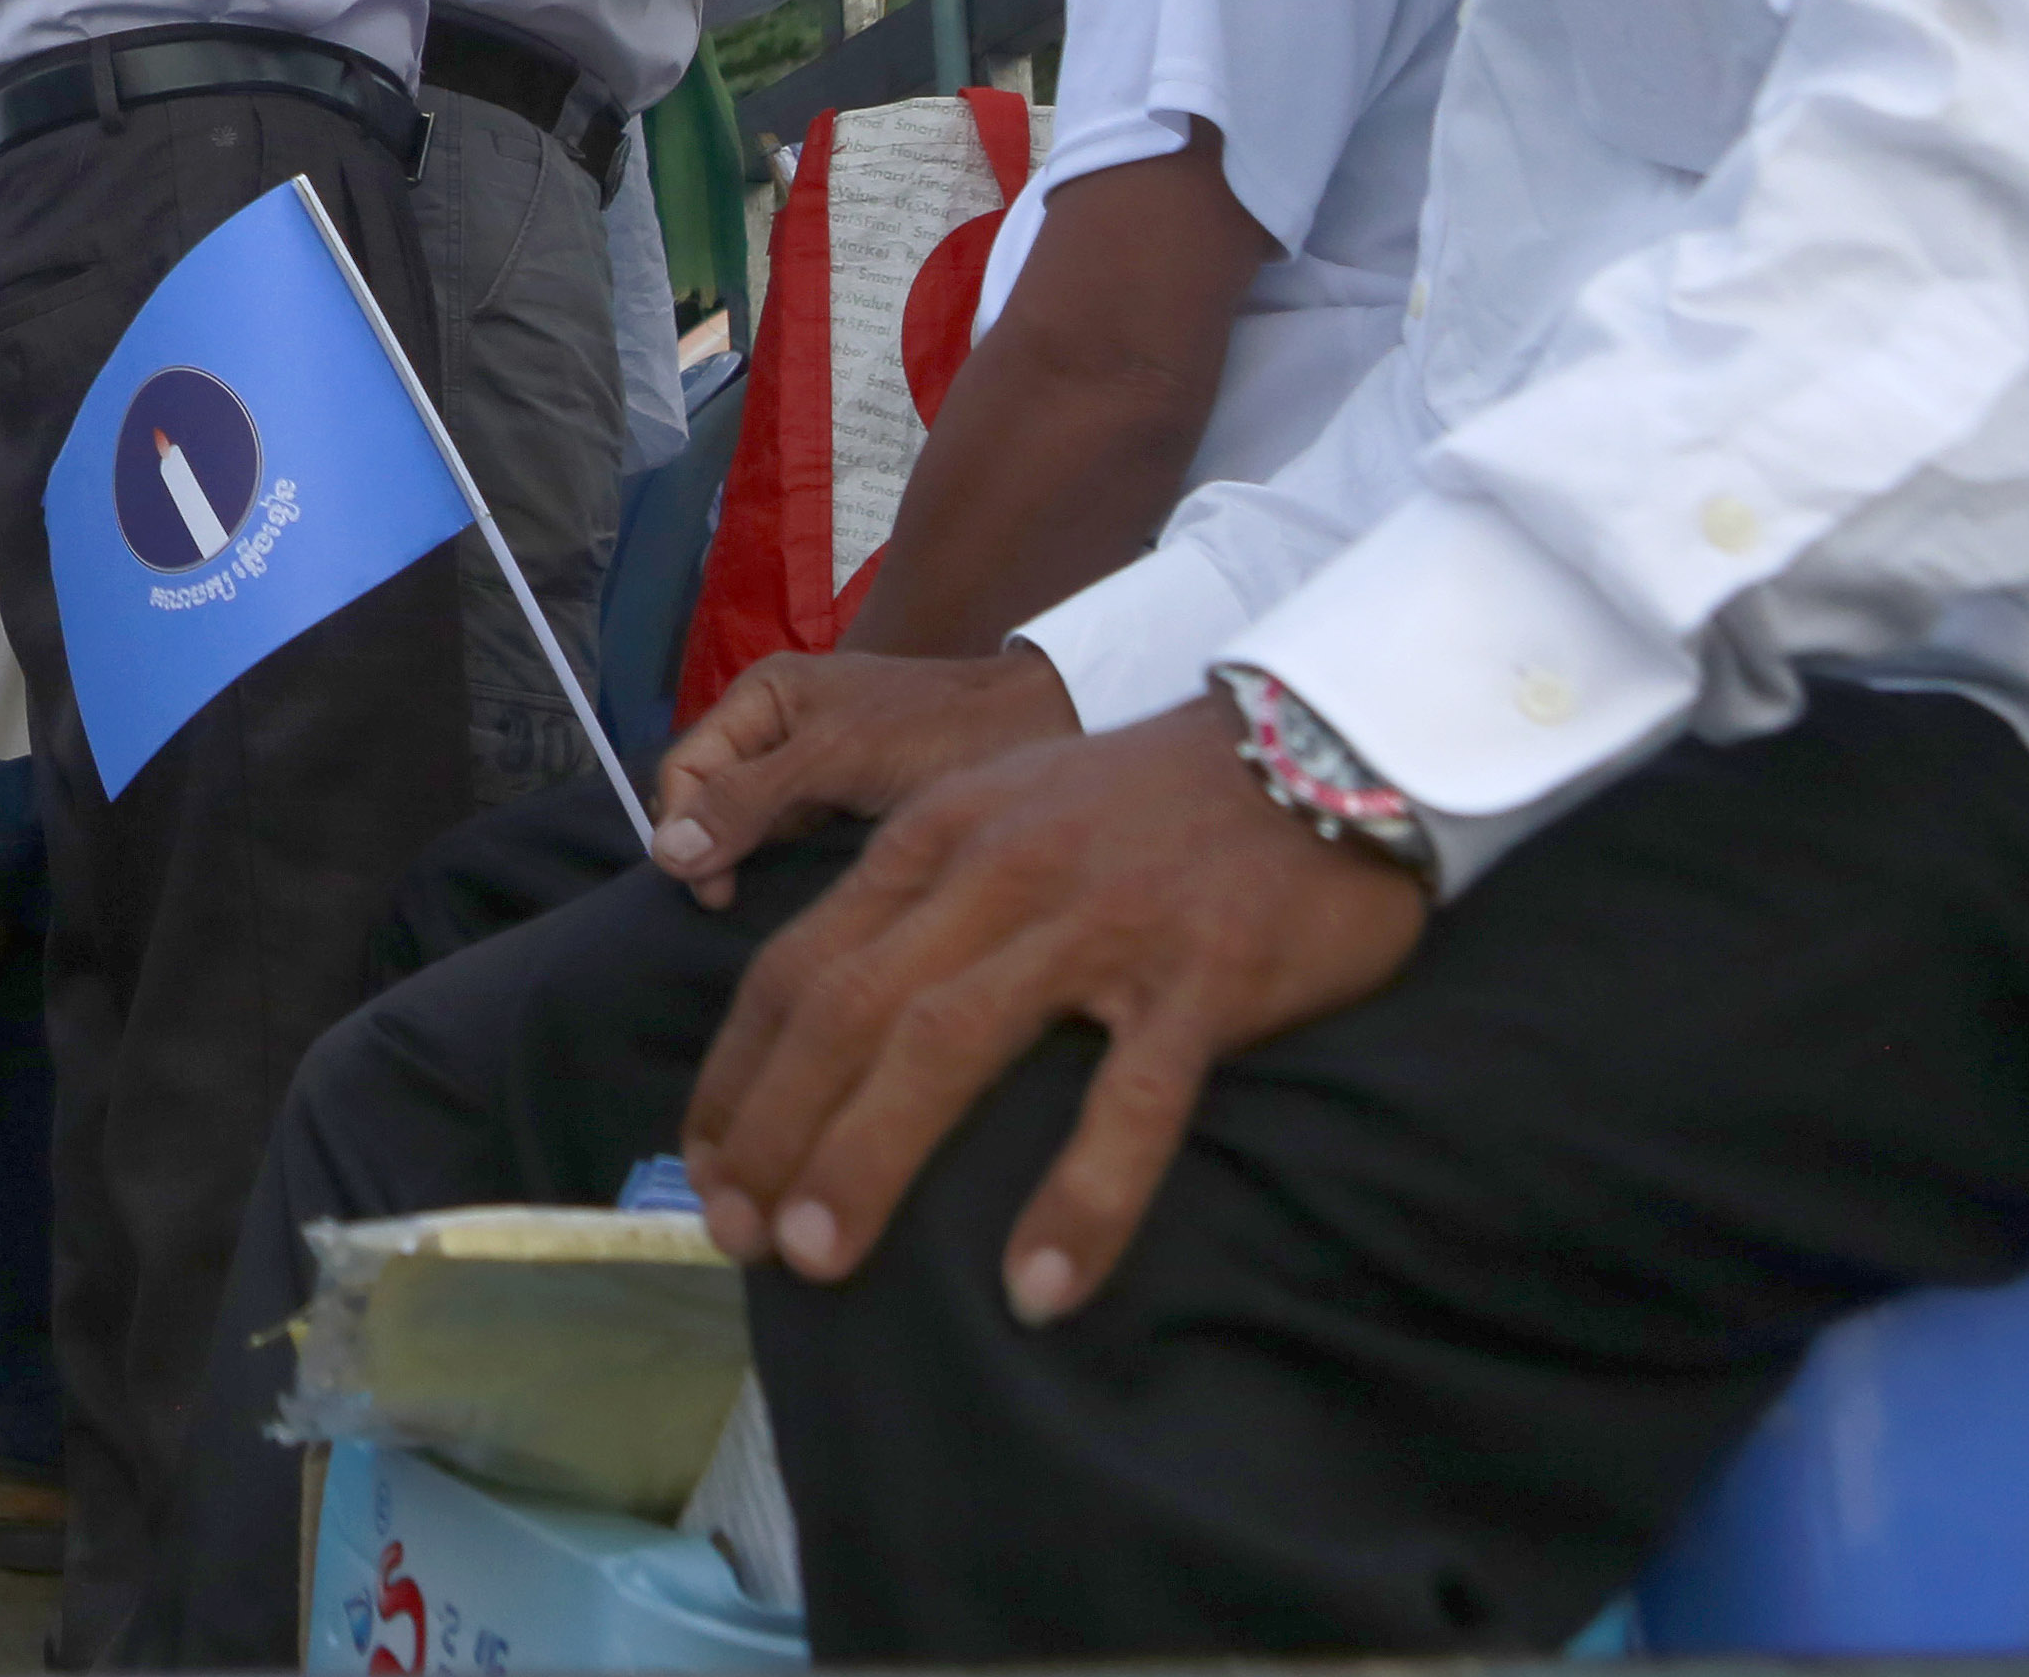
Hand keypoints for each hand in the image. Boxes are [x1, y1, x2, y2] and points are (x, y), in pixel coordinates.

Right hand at [649, 643, 1069, 902]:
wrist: (1045, 727)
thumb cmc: (938, 732)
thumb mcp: (834, 760)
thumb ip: (748, 801)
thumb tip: (666, 854)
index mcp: (764, 694)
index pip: (686, 767)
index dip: (683, 827)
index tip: (710, 890)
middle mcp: (781, 725)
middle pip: (715, 797)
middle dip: (716, 848)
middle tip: (736, 905)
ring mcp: (818, 765)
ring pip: (756, 823)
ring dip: (756, 861)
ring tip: (770, 904)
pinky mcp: (853, 799)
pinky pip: (800, 837)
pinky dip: (795, 865)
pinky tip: (811, 893)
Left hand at [681, 697, 1426, 1325]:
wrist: (1324, 739)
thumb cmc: (1148, 806)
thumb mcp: (1005, 813)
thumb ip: (924, 896)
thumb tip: (834, 1016)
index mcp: (935, 839)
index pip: (799, 965)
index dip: (739, 1073)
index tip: (704, 1167)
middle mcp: (996, 874)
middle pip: (847, 1009)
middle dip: (774, 1127)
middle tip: (734, 1233)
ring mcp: (1100, 922)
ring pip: (951, 1046)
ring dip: (870, 1157)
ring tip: (818, 1261)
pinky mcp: (1206, 974)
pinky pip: (1129, 1102)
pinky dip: (1078, 1199)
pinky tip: (1036, 1288)